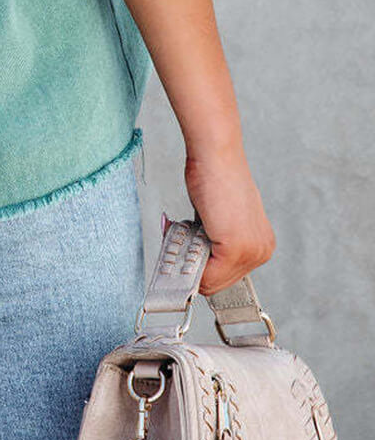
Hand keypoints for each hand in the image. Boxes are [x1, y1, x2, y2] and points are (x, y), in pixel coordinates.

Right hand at [184, 140, 275, 295]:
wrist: (216, 154)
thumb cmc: (215, 177)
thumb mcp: (221, 218)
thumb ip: (216, 242)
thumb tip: (197, 262)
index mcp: (262, 245)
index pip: (228, 277)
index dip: (202, 267)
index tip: (186, 250)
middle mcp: (262, 251)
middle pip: (219, 284)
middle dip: (193, 266)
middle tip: (177, 239)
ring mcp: (251, 251)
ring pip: (211, 282)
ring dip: (189, 260)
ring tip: (181, 230)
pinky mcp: (235, 247)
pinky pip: (206, 274)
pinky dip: (188, 259)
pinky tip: (184, 230)